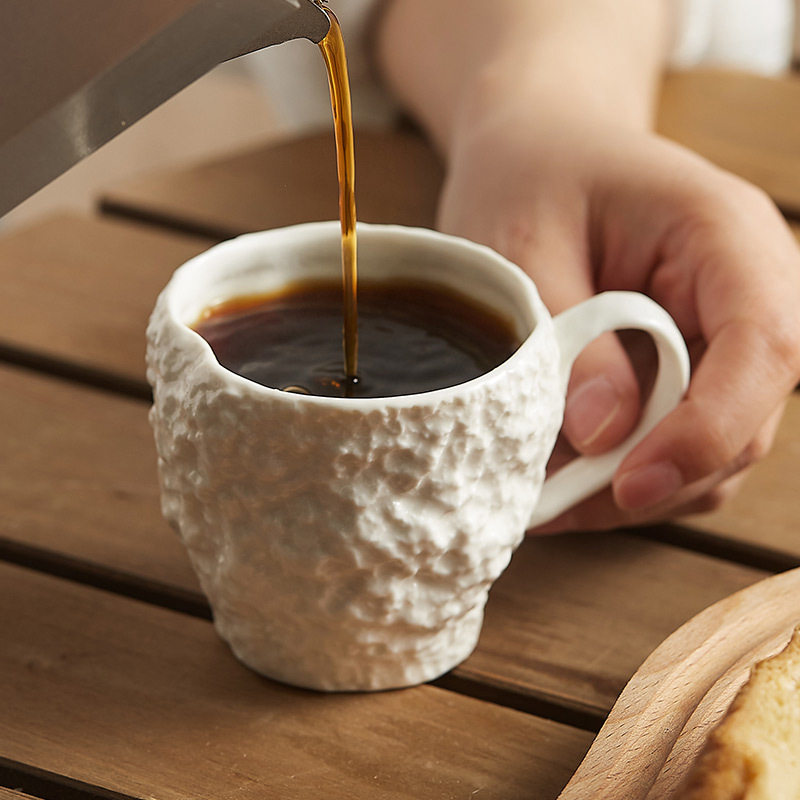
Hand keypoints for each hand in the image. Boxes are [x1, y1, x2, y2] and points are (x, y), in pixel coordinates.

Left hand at [438, 107, 799, 531]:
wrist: (538, 153)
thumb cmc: (530, 178)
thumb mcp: (525, 246)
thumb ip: (569, 338)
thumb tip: (602, 435)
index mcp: (726, 236)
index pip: (765, 346)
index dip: (707, 431)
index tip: (629, 481)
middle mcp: (749, 291)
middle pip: (745, 416)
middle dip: (655, 474)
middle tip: (556, 502)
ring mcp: (726, 336)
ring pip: (715, 447)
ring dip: (634, 485)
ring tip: (546, 493)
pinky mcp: (693, 369)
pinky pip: (679, 442)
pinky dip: (624, 471)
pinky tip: (560, 474)